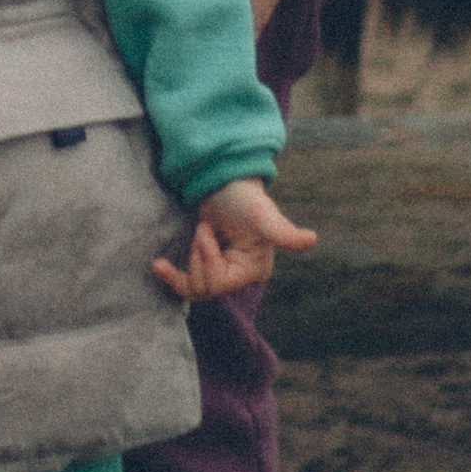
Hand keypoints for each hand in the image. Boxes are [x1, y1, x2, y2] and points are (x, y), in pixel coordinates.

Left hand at [152, 176, 315, 301]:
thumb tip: (312, 240)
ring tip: (200, 231)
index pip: (221, 282)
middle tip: (204, 228)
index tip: (206, 230)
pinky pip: (189, 283)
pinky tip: (158, 265)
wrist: (223, 182)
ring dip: (190, 260)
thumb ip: (282, 231)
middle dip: (197, 256)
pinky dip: (172, 277)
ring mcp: (223, 272)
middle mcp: (240, 276)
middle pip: (206, 288)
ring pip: (196, 288)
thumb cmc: (244, 196)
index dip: (207, 258)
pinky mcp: (207, 265)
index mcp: (255, 269)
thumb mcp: (261, 213)